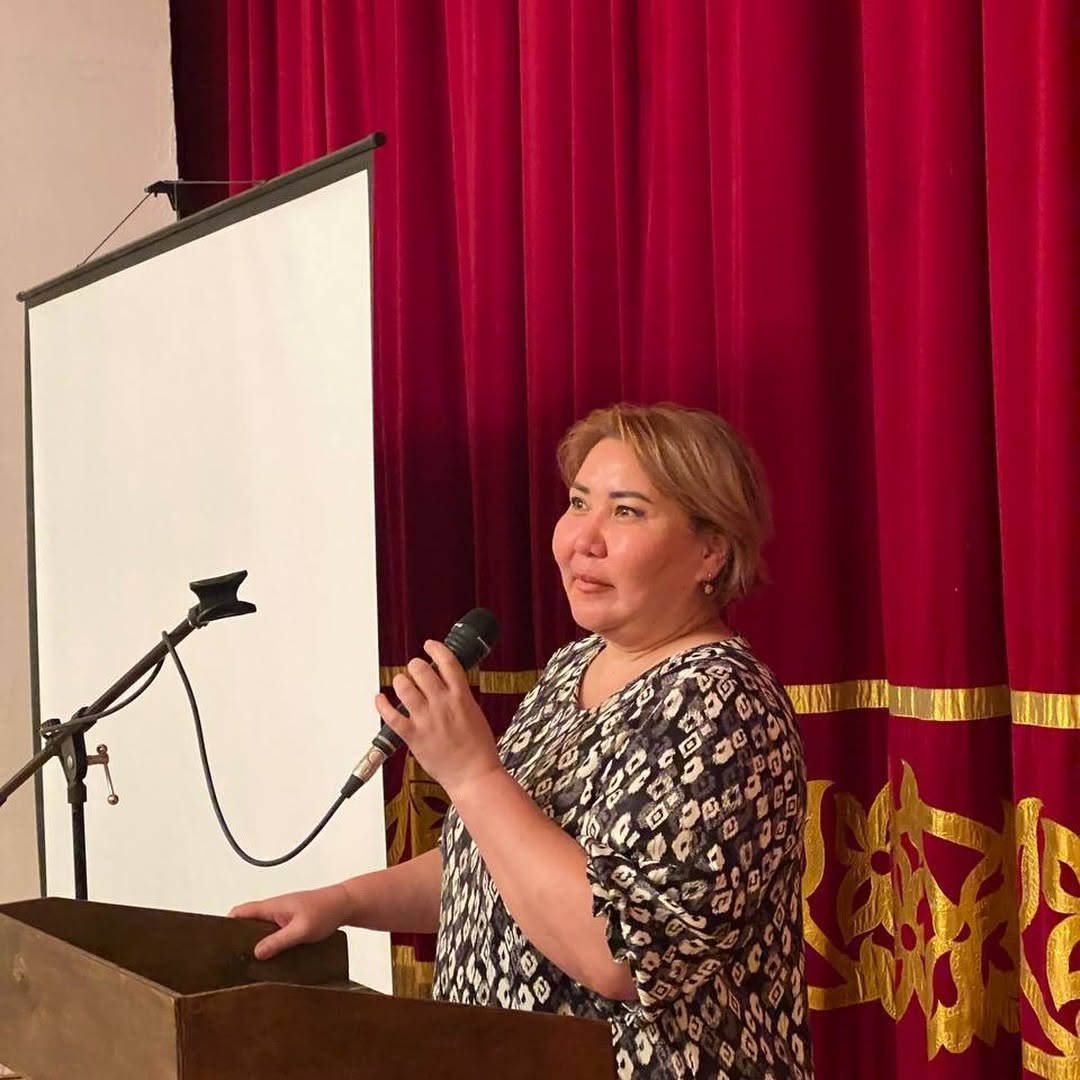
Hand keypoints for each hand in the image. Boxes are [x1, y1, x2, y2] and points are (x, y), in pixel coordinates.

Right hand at [228, 883, 350, 960]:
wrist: (345, 905)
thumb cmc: (325, 911)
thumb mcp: (301, 930)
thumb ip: (278, 941)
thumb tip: (256, 953)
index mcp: (272, 906)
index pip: (241, 912)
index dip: (226, 923)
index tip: (216, 940)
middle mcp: (274, 909)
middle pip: (247, 922)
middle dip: (238, 936)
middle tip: (230, 958)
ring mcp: (282, 916)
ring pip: (260, 929)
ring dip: (255, 942)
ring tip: (247, 963)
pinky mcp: (290, 923)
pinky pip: (272, 933)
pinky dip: (268, 943)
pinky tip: (269, 959)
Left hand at [376, 639, 502, 798]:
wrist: (474, 774)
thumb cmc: (478, 749)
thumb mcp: (475, 713)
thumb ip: (459, 697)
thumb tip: (448, 686)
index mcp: (461, 697)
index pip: (447, 662)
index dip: (436, 649)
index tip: (430, 646)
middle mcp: (442, 704)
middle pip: (421, 670)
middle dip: (415, 665)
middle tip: (414, 669)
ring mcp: (426, 719)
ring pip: (404, 687)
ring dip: (400, 681)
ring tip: (401, 682)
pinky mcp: (413, 736)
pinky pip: (391, 715)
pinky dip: (382, 704)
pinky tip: (380, 699)